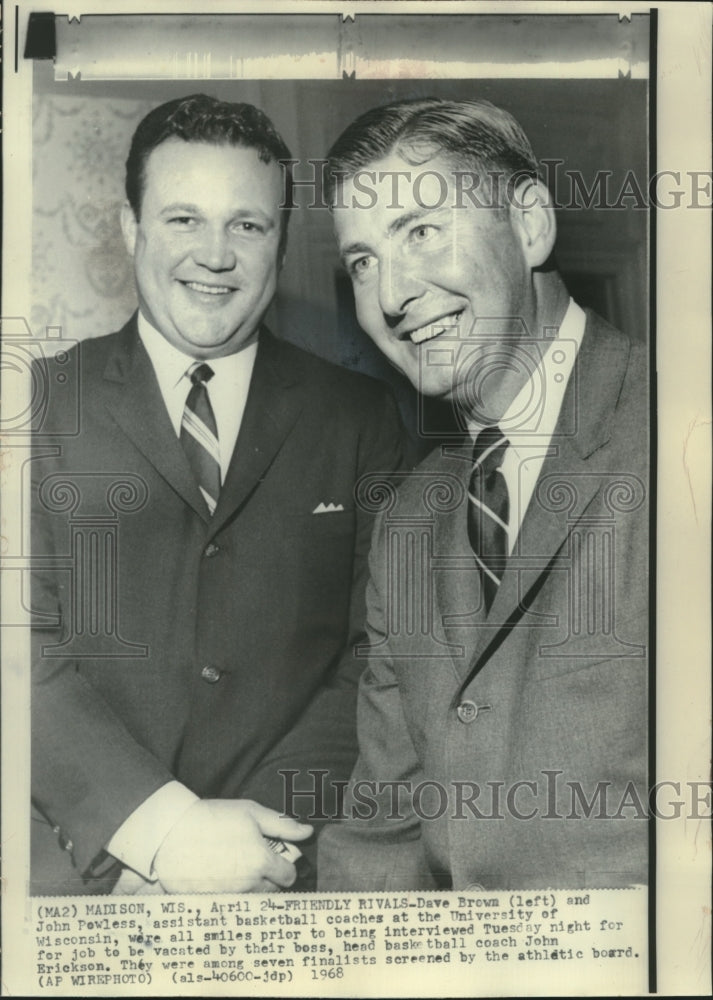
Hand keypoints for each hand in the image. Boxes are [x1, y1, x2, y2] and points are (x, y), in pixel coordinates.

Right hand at [152, 799, 311, 893]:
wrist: (172, 831)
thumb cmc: (214, 817)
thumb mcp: (251, 812)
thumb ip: (282, 824)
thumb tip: (307, 832)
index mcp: (261, 861)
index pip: (288, 877)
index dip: (285, 866)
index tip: (276, 858)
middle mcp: (247, 884)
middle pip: (271, 891)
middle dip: (268, 877)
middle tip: (254, 859)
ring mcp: (227, 897)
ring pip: (251, 899)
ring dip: (249, 887)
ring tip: (235, 866)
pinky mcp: (208, 904)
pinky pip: (228, 904)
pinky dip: (228, 893)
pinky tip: (219, 875)